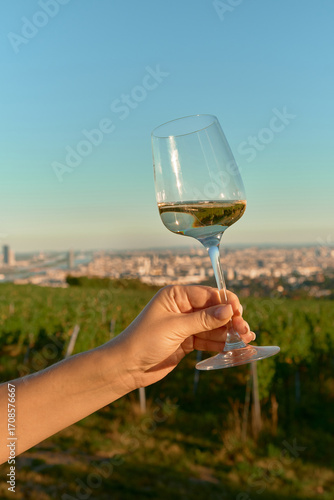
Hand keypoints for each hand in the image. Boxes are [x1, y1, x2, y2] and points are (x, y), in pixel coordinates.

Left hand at [116, 285, 253, 388]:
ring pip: (213, 326)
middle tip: (245, 330)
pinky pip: (208, 339)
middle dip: (230, 320)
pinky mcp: (187, 341)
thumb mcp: (176, 327)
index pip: (207, 294)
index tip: (239, 312)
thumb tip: (229, 309)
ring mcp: (185, 325)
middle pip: (213, 310)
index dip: (225, 302)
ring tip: (247, 339)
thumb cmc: (145, 340)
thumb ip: (204, 319)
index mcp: (176, 295)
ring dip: (229, 333)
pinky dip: (221, 343)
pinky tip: (235, 347)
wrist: (127, 367)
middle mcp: (182, 307)